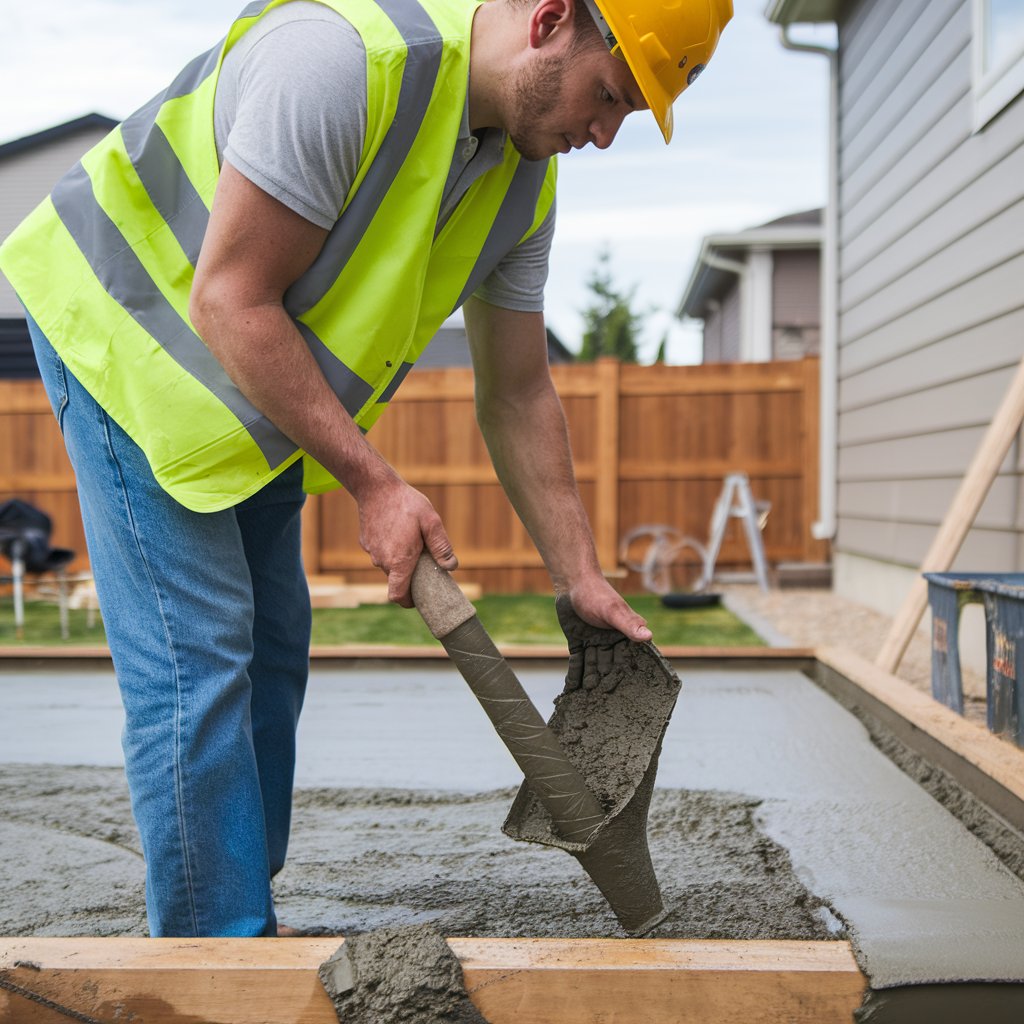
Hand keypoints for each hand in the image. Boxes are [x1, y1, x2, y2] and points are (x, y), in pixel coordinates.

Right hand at [356, 473, 456, 606]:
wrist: (375, 486)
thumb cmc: (406, 503)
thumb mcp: (431, 522)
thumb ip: (441, 547)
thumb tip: (451, 567)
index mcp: (399, 561)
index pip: (398, 596)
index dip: (408, 601)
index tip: (419, 597)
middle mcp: (382, 561)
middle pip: (397, 579)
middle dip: (411, 575)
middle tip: (424, 560)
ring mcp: (372, 552)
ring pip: (389, 565)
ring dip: (400, 560)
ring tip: (412, 541)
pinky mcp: (366, 543)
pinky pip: (381, 553)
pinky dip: (390, 548)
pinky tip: (398, 530)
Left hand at [558, 578, 652, 692]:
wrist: (572, 583)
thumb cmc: (598, 594)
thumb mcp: (613, 610)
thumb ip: (629, 625)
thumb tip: (649, 636)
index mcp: (624, 635)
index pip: (628, 659)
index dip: (627, 676)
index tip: (628, 695)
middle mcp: (610, 641)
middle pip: (609, 666)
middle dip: (606, 683)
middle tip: (602, 705)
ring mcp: (593, 643)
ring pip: (592, 667)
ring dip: (589, 681)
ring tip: (585, 701)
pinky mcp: (577, 643)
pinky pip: (577, 662)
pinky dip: (574, 675)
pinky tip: (571, 690)